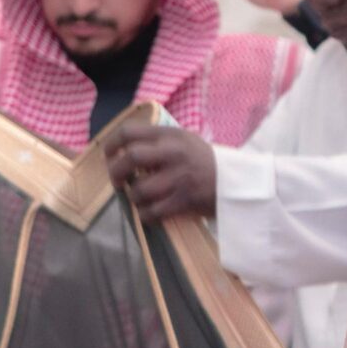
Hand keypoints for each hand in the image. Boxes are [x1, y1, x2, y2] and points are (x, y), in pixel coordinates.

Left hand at [104, 121, 218, 221]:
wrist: (238, 183)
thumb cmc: (206, 162)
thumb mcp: (185, 141)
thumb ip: (159, 142)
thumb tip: (124, 152)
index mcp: (171, 135)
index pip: (130, 132)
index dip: (111, 144)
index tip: (108, 156)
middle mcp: (173, 153)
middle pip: (130, 158)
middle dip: (115, 172)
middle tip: (117, 181)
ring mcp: (179, 177)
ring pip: (139, 190)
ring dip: (133, 198)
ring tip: (139, 199)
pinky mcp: (184, 201)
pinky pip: (152, 212)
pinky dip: (145, 215)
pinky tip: (149, 213)